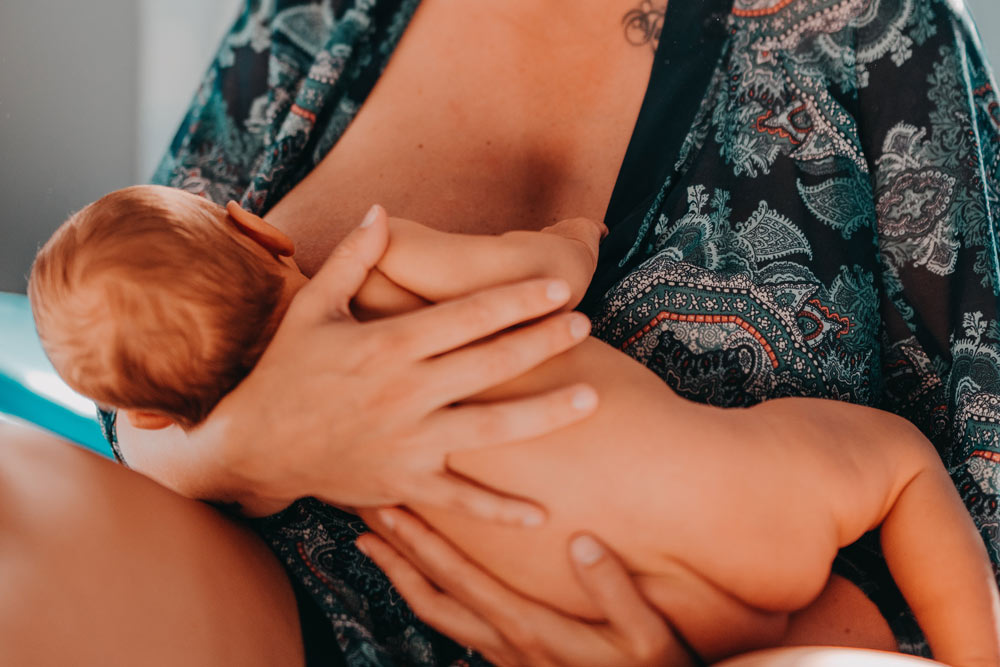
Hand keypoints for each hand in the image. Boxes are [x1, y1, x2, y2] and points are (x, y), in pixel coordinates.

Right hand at [195, 206, 597, 521]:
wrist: (253, 444)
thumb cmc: (285, 370)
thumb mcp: (311, 308)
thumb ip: (352, 259)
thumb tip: (380, 209)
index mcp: (387, 345)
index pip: (466, 316)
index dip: (517, 299)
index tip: (559, 287)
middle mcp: (405, 392)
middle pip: (490, 363)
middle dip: (543, 342)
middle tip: (586, 326)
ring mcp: (408, 441)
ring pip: (490, 428)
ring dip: (544, 413)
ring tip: (590, 397)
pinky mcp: (404, 483)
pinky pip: (460, 500)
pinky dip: (500, 511)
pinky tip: (540, 513)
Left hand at [357, 508, 694, 666]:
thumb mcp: (649, 639)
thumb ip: (615, 593)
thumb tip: (582, 542)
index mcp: (531, 630)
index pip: (461, 582)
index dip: (421, 546)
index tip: (389, 513)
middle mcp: (507, 644)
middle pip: (432, 597)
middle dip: (395, 555)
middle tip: (363, 517)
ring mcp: (506, 656)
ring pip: (437, 615)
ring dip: (404, 577)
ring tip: (377, 546)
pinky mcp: (514, 660)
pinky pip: (457, 625)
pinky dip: (430, 598)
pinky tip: (430, 581)